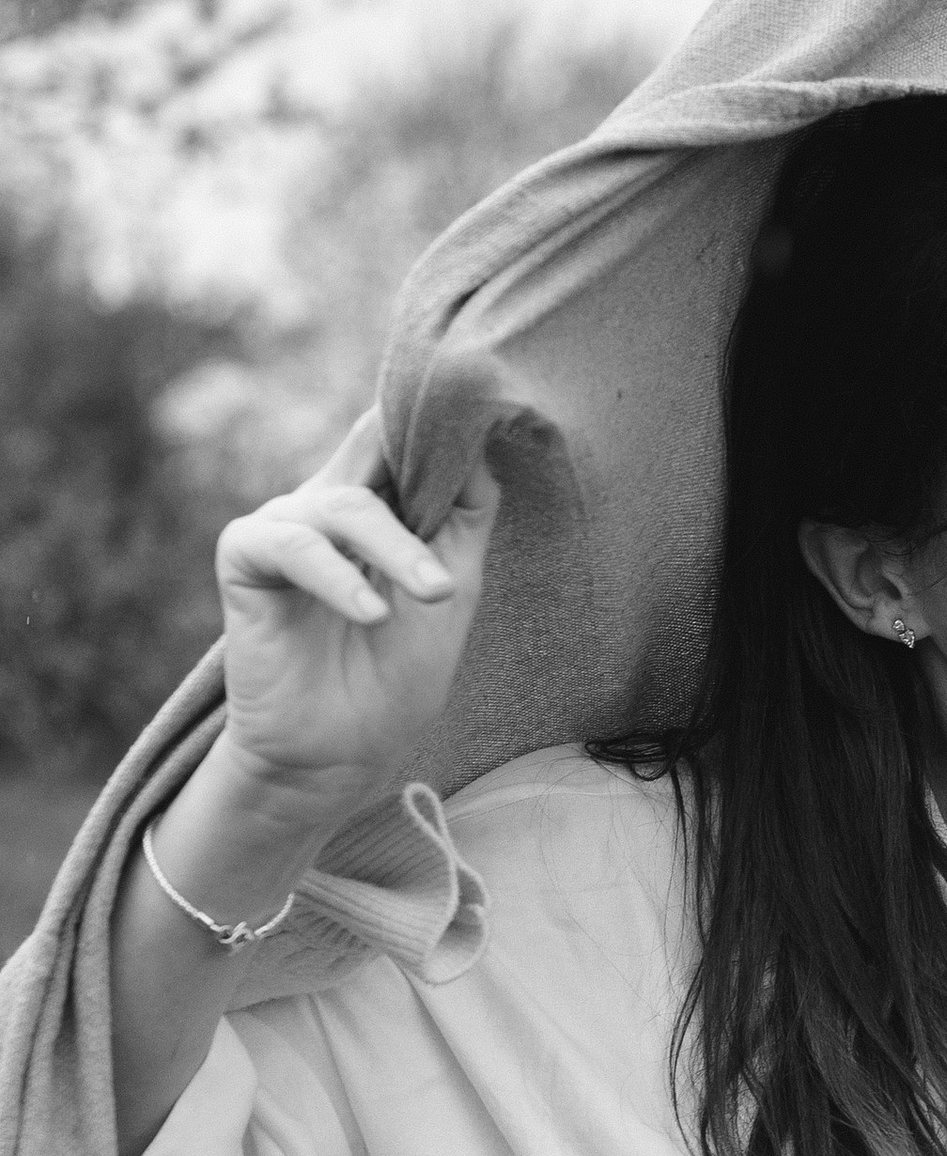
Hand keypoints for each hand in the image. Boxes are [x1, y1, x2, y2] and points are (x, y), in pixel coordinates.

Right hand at [213, 412, 499, 826]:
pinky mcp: (245, 555)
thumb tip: (482, 440)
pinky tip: (370, 617)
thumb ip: (464, 515)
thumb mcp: (452, 589)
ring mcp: (285, 525)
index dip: (438, 418)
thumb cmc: (396, 677)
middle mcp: (325, 501)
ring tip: (433, 597)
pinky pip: (293, 544)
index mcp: (375, 504)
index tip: (491, 401)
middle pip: (375, 445)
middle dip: (422, 453)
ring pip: (348, 505)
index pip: (401, 435)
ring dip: (397, 552)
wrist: (340, 755)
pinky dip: (337, 578)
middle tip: (467, 470)